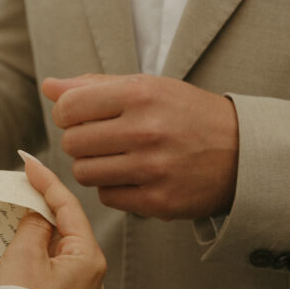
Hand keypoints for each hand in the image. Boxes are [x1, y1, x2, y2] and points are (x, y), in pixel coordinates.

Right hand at [0, 155, 105, 288]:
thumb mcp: (24, 253)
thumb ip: (34, 225)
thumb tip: (39, 215)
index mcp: (89, 259)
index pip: (69, 208)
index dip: (47, 182)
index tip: (29, 163)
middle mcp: (90, 276)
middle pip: (64, 228)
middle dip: (39, 209)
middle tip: (19, 188)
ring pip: (54, 250)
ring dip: (31, 234)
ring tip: (9, 219)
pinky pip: (47, 270)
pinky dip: (29, 257)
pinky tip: (10, 251)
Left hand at [44, 74, 238, 219]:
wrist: (241, 152)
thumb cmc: (185, 115)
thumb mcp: (147, 88)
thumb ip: (94, 87)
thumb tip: (48, 87)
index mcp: (140, 94)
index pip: (69, 108)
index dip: (67, 114)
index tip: (80, 118)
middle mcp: (146, 131)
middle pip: (72, 144)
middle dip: (81, 142)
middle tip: (104, 140)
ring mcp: (152, 169)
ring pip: (84, 173)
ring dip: (94, 167)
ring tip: (118, 159)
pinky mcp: (158, 202)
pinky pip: (107, 197)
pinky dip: (114, 189)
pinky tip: (134, 178)